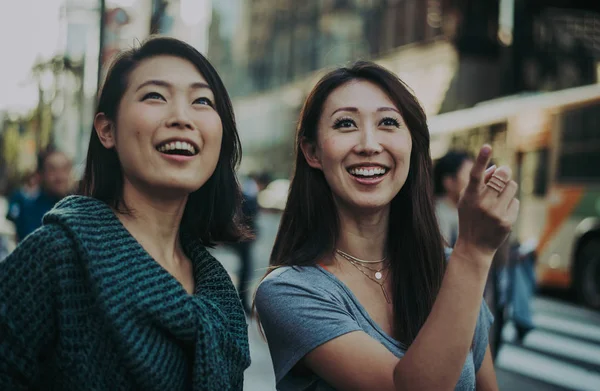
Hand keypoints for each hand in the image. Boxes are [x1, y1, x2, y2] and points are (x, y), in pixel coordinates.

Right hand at [454, 145, 519, 264]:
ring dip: (508, 188)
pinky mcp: (507, 221)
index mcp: (469, 196)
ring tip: (499, 198)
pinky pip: (515, 201)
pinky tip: (501, 214)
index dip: (481, 159)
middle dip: (504, 172)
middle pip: (502, 175)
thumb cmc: (470, 217)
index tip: (486, 146)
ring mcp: (495, 213)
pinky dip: (510, 204)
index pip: (475, 174)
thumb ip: (479, 182)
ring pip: (512, 186)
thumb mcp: (466, 200)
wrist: (474, 246)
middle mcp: (482, 203)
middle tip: (503, 173)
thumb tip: (497, 167)